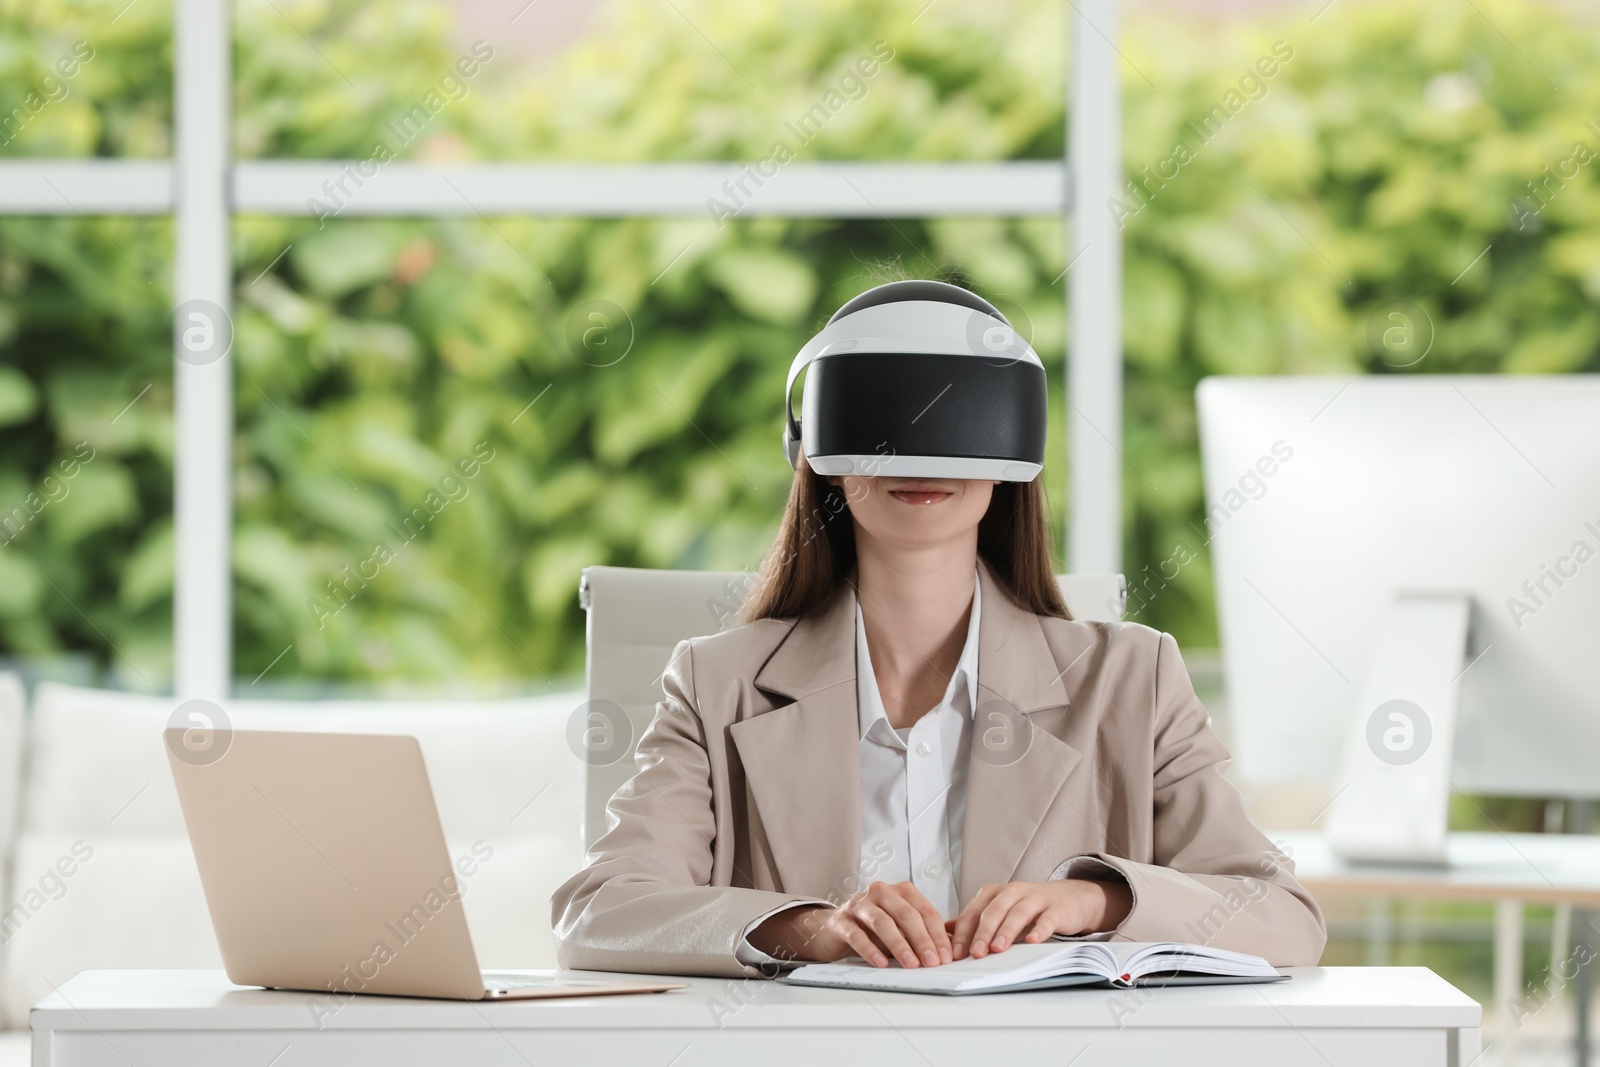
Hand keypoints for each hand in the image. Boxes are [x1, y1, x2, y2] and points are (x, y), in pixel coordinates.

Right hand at [747, 881, 953, 968]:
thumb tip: (951, 950)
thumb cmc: (874, 928)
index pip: (925, 911)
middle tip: (932, 962)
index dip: (937, 934)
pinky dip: (871, 950)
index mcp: (900, 890)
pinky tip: (881, 964)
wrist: (834, 928)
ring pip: (883, 922)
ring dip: (900, 945)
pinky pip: (858, 935)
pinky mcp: (842, 920)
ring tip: (911, 965)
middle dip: (923, 940)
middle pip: (906, 914)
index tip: (946, 957)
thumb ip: (924, 934)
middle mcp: (880, 891)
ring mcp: (859, 904)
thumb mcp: (901, 928)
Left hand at [946, 879, 1131, 959]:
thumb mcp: (1000, 911)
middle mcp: (1013, 892)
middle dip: (982, 933)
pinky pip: (1047, 919)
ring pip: (1017, 913)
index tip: (954, 954)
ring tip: (998, 949)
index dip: (963, 933)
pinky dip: (1039, 929)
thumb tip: (945, 935)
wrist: (1071, 898)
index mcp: (994, 893)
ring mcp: (1036, 898)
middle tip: (974, 953)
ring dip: (1006, 931)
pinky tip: (1032, 941)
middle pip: (993, 911)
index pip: (973, 912)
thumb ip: (975, 922)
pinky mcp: (1057, 908)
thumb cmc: (1031, 908)